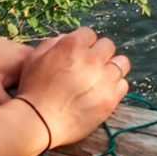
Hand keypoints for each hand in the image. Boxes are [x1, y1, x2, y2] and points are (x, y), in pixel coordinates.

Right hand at [17, 27, 129, 147]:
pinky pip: (124, 84)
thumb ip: (52, 43)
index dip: (84, 43)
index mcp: (73, 45)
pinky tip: (104, 91)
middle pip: (108, 46)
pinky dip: (116, 86)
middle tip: (90, 65)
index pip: (89, 33)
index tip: (79, 53)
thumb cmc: (33, 89)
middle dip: (100, 53)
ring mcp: (104, 79)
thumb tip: (66, 38)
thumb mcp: (34, 58)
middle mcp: (92, 59)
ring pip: (121, 63)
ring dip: (112, 67)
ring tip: (101, 77)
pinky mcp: (111, 99)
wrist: (39, 121)